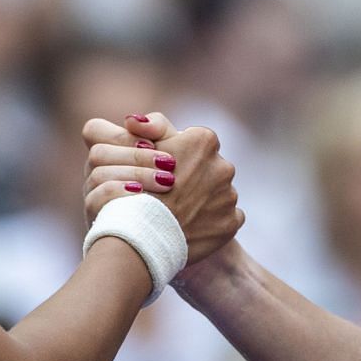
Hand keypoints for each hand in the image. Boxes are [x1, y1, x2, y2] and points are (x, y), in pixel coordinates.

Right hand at [83, 113, 241, 264]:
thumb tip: (139, 120)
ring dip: (199, 201)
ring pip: (216, 193)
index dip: (176, 156)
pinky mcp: (231, 223)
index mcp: (203, 141)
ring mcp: (229, 196)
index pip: (194, 142)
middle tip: (168, 193)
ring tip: (175, 214)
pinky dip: (208, 224)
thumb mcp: (130, 146)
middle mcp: (223, 165)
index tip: (163, 170)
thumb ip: (146, 127)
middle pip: (207, 168)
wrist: (139, 240)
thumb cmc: (132, 189)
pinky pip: (223, 218)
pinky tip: (188, 228)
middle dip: (191, 178)